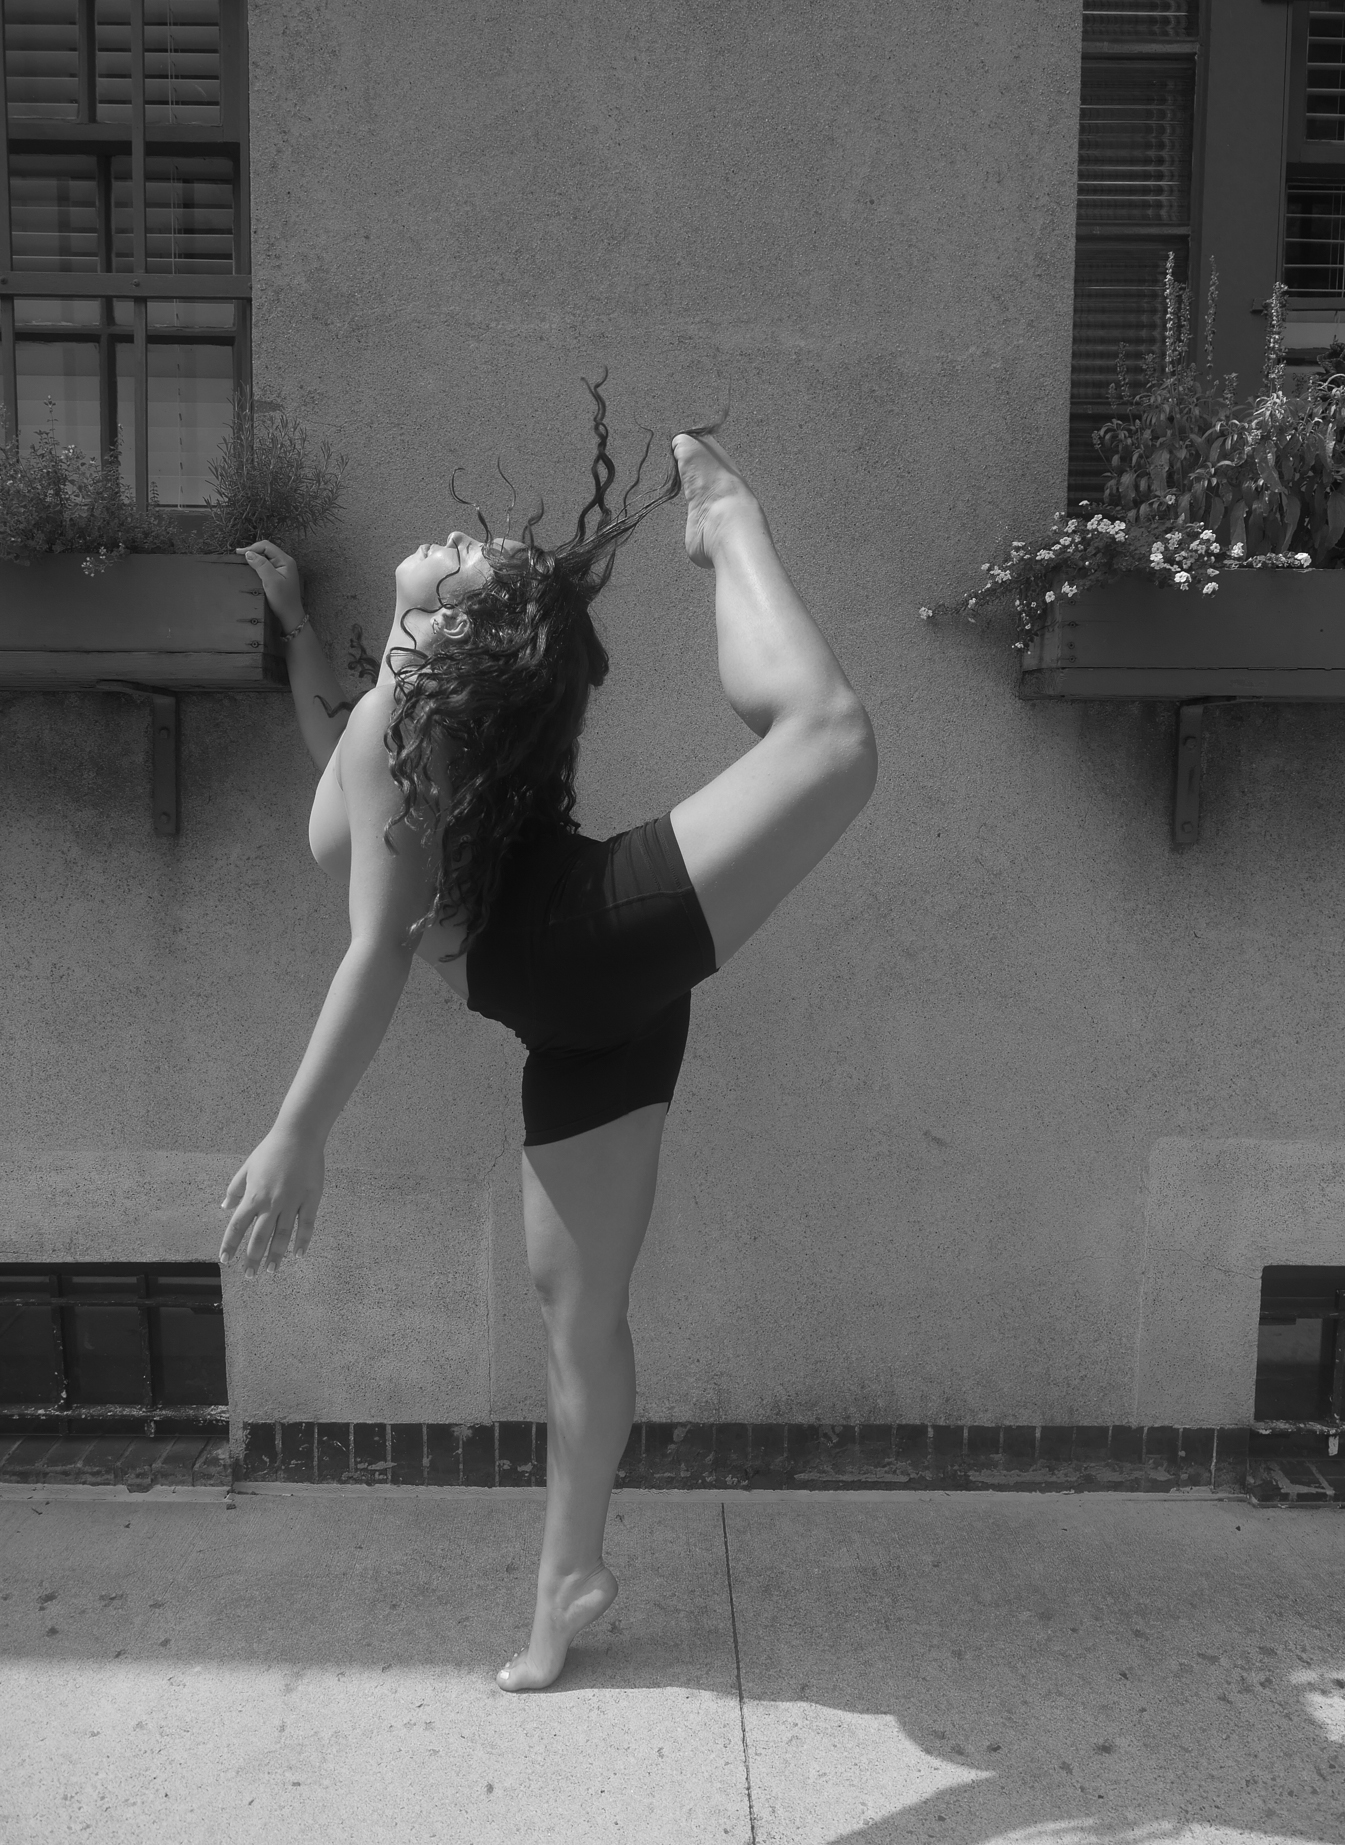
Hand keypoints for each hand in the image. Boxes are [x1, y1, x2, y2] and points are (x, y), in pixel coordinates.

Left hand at [219, 1126, 324, 1276]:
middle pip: (259, 1237)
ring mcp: (292, 1202)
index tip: (225, 1260)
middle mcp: (271, 1202)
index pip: (237, 1226)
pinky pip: (306, 1224)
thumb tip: (224, 1206)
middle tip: (250, 1276)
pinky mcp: (310, 1198)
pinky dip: (302, 1241)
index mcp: (253, 1195)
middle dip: (253, 1259)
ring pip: (282, 1235)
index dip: (230, 1245)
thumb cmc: (271, 1150)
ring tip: (272, 1271)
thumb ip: (235, 1188)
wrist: (299, 1135)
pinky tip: (298, 1254)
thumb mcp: (247, 1167)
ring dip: (276, 1255)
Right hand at [238, 538, 304, 631]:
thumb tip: (249, 553)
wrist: (290, 615)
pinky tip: (251, 568)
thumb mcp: (271, 582)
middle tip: (238, 557)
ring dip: (254, 558)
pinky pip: (267, 564)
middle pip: (266, 550)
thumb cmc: (283, 600)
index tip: (239, 554)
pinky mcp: (279, 575)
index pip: (267, 546)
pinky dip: (258, 564)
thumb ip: (261, 565)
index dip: (252, 548)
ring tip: (243, 561)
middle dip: (252, 551)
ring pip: (266, 557)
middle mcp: (285, 562)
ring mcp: (282, 568)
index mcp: (285, 561)